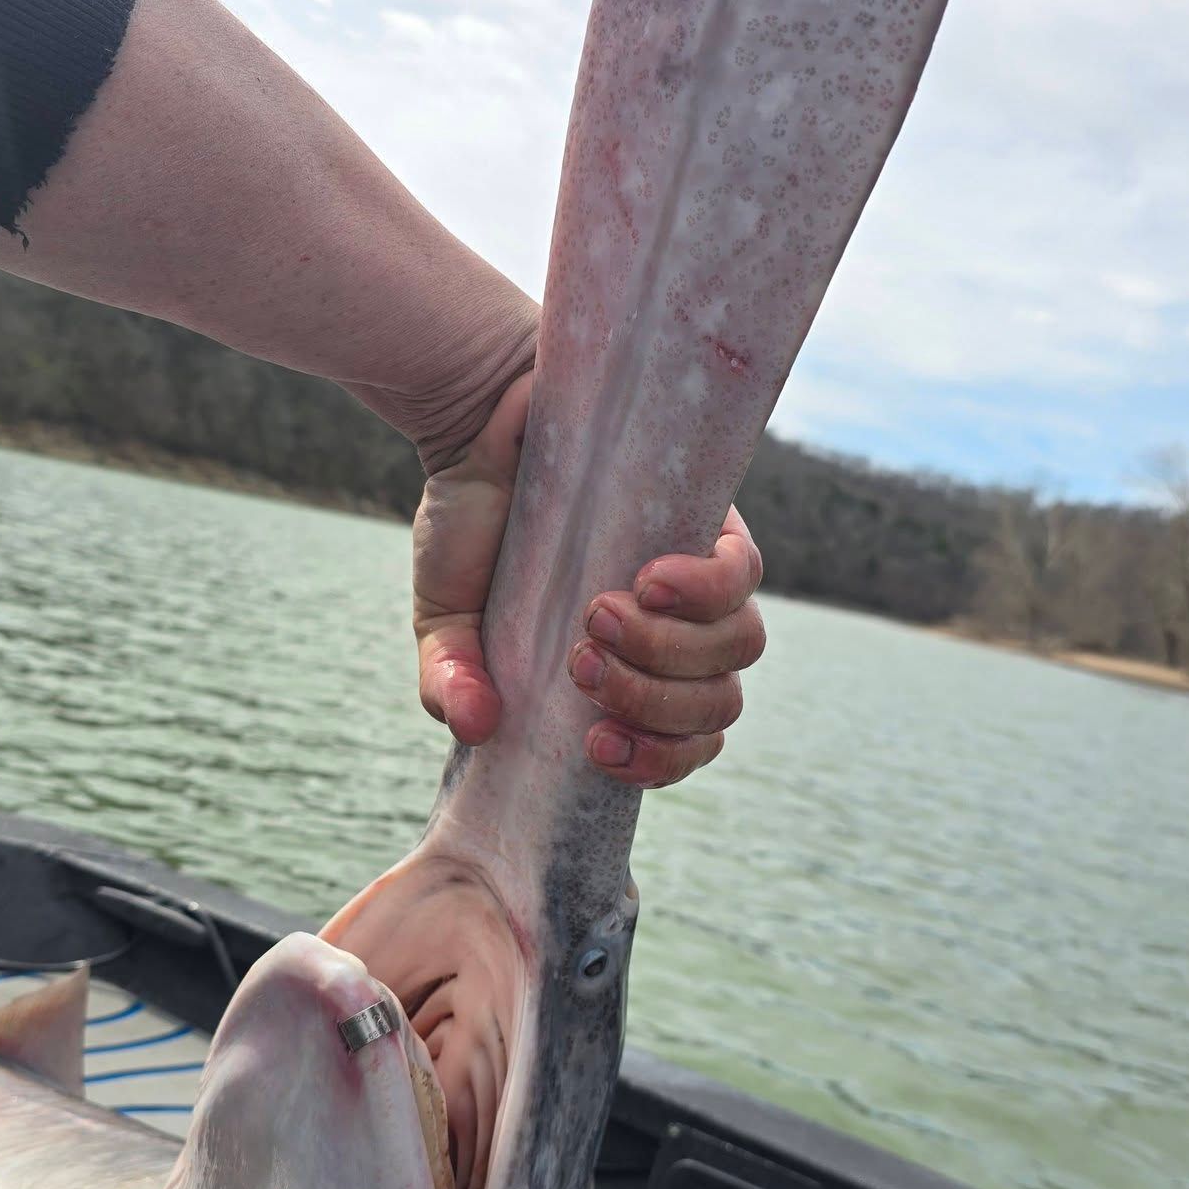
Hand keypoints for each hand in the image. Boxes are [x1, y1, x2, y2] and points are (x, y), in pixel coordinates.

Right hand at [413, 373, 766, 787]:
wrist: (480, 428)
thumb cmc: (472, 529)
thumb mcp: (445, 621)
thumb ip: (453, 682)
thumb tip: (477, 726)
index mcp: (630, 673)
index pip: (686, 741)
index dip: (661, 761)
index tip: (595, 745)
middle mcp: (678, 633)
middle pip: (719, 703)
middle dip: (653, 704)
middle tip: (578, 664)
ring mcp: (701, 577)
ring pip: (739, 646)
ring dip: (669, 651)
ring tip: (595, 617)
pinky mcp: (712, 518)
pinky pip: (742, 573)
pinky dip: (702, 590)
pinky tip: (646, 581)